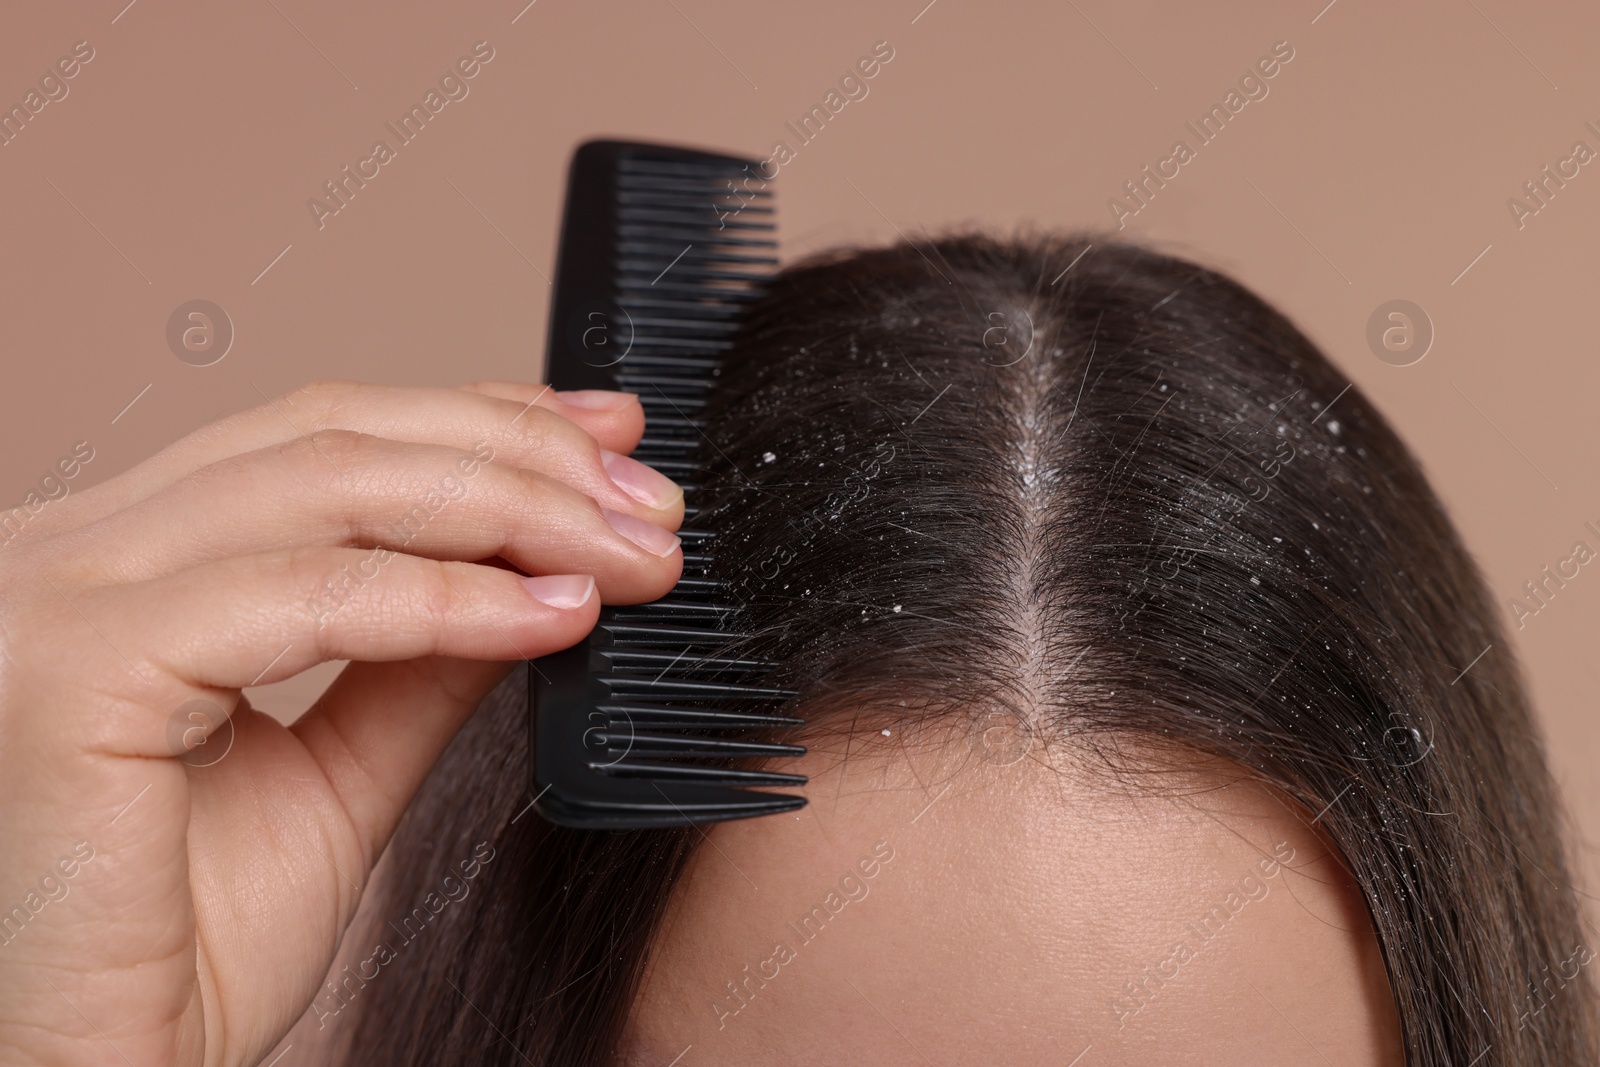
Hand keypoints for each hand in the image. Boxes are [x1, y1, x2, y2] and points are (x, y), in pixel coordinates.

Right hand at [0, 380, 683, 1066]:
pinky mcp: (73, 669)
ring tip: (628, 557)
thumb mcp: (342, 775)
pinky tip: (554, 619)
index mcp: (121, 564)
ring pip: (331, 488)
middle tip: (646, 503)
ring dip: (512, 514)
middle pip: (334, 437)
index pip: (320, 438)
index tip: (606, 439)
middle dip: (519, 458)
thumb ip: (422, 661)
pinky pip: (308, 599)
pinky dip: (452, 602)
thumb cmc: (183, 950)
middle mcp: (68, 554)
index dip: (477, 420)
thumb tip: (537, 572)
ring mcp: (55, 597)